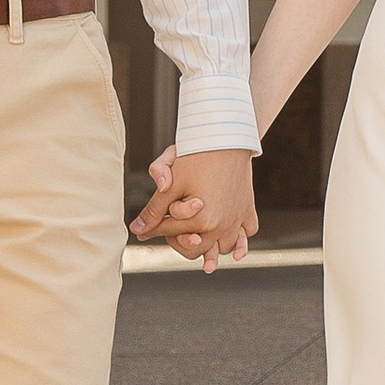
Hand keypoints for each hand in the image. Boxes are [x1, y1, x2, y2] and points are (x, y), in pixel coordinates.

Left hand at [129, 146, 257, 269]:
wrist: (226, 136)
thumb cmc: (195, 155)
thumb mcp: (170, 181)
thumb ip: (153, 209)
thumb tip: (136, 230)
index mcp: (202, 220)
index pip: (170, 233)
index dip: (153, 228)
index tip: (142, 229)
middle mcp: (223, 224)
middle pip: (198, 249)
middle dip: (182, 242)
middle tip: (173, 233)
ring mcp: (237, 217)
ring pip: (225, 247)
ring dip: (211, 246)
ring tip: (197, 240)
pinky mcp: (248, 208)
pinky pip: (248, 232)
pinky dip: (241, 239)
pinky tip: (229, 239)